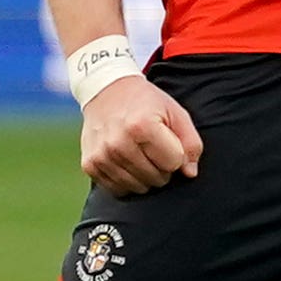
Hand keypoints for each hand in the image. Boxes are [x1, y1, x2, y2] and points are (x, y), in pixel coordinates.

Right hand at [79, 71, 202, 195]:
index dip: (176, 155)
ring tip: (140, 154)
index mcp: (142, 126)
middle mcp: (118, 143)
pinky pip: (118, 189)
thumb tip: (189, 173)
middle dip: (162, 167)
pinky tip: (125, 161)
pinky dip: (126, 180)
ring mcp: (102, 155)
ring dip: (145, 176)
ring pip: (138, 187)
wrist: (106, 90)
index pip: (174, 163)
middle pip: (157, 178)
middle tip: (154, 148)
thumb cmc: (146, 103)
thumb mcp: (175, 112)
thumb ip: (191, 142)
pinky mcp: (90, 165)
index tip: (168, 142)